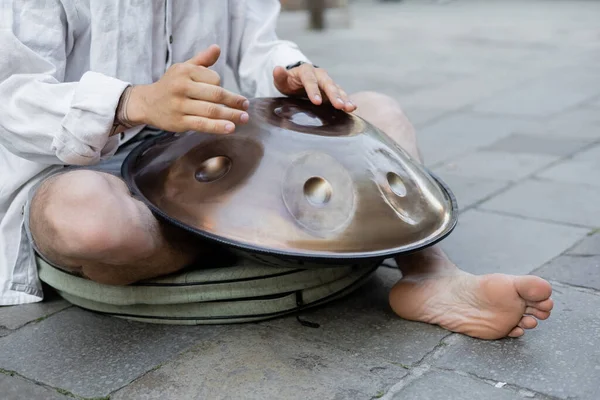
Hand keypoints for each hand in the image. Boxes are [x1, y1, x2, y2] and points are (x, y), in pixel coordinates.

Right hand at [124, 45, 248, 133]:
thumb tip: (217, 48)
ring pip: (211, 111)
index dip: (223, 87)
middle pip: (215, 94)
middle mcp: (181, 87)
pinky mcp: (179, 122)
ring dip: (231, 115)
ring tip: (244, 118)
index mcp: (185, 72)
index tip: (228, 95)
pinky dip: (218, 127)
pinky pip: (202, 124)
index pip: (214, 79)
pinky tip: (230, 128)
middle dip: (234, 101)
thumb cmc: (170, 84)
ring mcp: (180, 105)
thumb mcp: (183, 68)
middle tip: (246, 106)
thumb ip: (202, 60)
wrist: (146, 103)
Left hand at [273, 63, 355, 112]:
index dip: (313, 90)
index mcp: (305, 71)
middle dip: (334, 94)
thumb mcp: (282, 80)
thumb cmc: (288, 82)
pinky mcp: (332, 90)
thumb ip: (280, 76)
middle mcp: (319, 74)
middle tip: (339, 106)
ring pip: (337, 89)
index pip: (310, 80)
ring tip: (350, 108)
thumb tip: (277, 69)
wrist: (297, 82)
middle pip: (328, 83)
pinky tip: (352, 108)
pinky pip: (341, 94)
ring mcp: (327, 82)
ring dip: (344, 98)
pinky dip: (346, 100)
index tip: (316, 102)